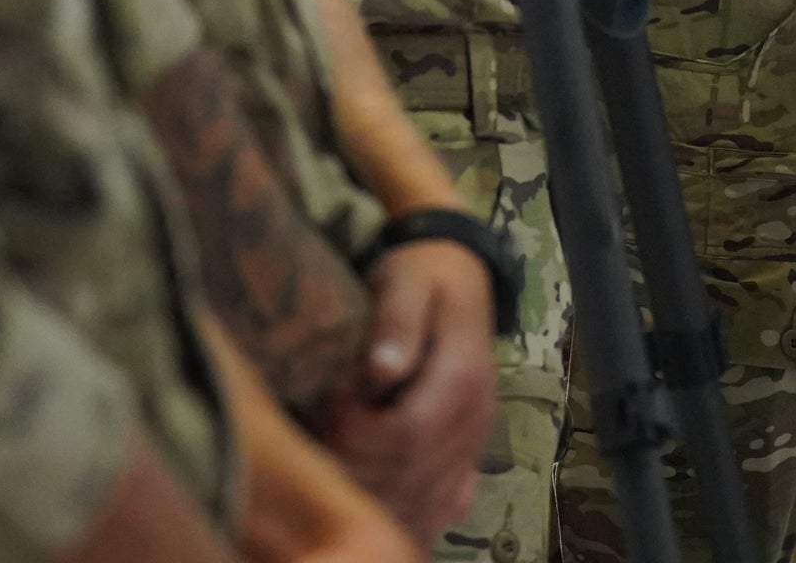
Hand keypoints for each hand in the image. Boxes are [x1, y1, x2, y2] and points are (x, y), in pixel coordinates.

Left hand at [315, 240, 493, 544]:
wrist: (456, 280)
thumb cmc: (422, 278)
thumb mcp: (406, 281)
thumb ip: (397, 321)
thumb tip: (379, 370)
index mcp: (464, 374)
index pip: (410, 432)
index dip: (359, 433)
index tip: (327, 406)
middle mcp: (475, 417)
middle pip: (412, 474)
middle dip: (356, 466)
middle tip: (319, 438)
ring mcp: (473, 443)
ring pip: (426, 500)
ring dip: (374, 497)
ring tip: (334, 465)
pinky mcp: (466, 458)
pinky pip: (442, 507)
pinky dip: (407, 517)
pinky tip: (375, 506)